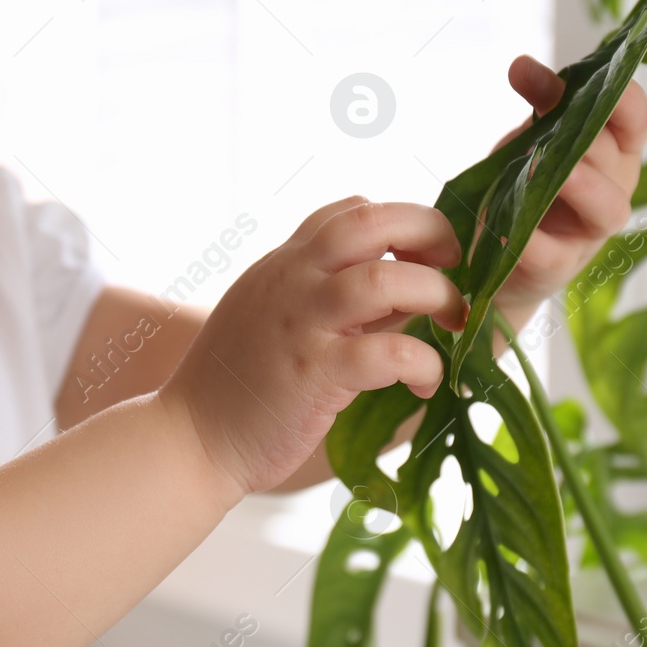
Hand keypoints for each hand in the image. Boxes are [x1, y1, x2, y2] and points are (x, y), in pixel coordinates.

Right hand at [160, 198, 469, 498]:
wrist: (190, 436)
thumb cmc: (237, 383)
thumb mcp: (274, 316)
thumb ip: (324, 295)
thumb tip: (398, 289)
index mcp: (286, 263)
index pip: (351, 210)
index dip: (402, 223)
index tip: (425, 259)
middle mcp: (294, 279)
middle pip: (375, 221)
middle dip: (432, 234)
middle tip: (455, 270)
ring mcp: (304, 323)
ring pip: (388, 280)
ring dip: (437, 296)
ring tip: (452, 323)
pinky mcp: (316, 372)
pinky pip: (389, 353)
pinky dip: (423, 364)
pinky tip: (427, 382)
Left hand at [490, 54, 646, 321]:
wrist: (493, 254)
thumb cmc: (528, 186)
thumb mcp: (533, 138)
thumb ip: (540, 104)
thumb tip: (523, 65)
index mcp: (614, 152)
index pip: (637, 120)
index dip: (624, 96)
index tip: (587, 75)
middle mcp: (613, 189)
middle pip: (614, 156)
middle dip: (587, 133)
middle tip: (552, 117)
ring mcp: (589, 232)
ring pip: (608, 208)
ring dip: (584, 186)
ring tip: (557, 173)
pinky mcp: (557, 266)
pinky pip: (553, 254)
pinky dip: (532, 241)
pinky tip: (508, 229)